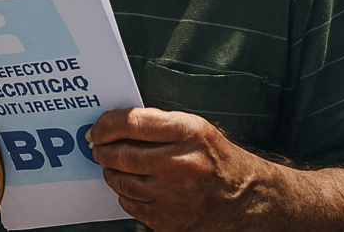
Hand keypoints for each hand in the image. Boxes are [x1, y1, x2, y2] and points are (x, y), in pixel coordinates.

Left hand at [88, 107, 269, 231]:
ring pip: (121, 182)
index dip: (105, 125)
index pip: (132, 122)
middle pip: (121, 155)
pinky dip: (125, 194)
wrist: (247, 199)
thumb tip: (110, 125)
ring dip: (110, 171)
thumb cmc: (215, 158)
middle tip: (97, 147)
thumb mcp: (194, 128)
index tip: (96, 129)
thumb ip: (155, 123)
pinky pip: (130, 204)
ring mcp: (176, 197)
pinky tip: (135, 186)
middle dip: (102, 150)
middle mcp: (183, 165)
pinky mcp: (170, 221)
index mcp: (188, 133)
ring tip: (115, 165)